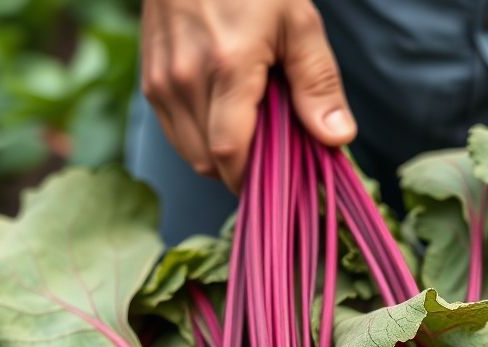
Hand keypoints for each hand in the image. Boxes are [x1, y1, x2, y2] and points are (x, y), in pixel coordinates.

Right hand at [141, 0, 356, 190]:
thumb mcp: (297, 22)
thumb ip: (317, 84)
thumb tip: (337, 139)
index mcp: (226, 68)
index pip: (230, 155)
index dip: (253, 181)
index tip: (279, 183)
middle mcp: (184, 79)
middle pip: (209, 162)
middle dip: (241, 170)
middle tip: (271, 150)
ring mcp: (161, 81)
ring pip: (189, 153)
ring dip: (219, 156)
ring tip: (249, 129)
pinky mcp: (149, 79)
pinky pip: (175, 132)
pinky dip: (200, 137)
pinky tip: (224, 115)